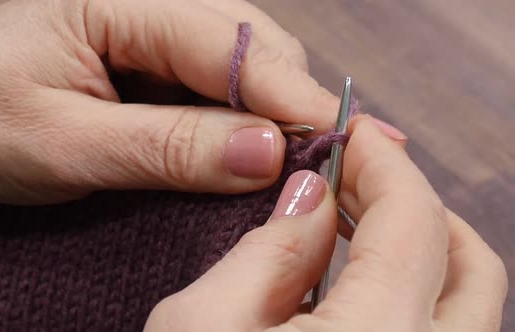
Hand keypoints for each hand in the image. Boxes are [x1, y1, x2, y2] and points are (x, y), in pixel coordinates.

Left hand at [0, 0, 338, 207]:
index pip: (227, 42)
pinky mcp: (148, 72)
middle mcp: (146, 8)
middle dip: (286, 104)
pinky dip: (236, 128)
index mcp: (120, 1)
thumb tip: (267, 153)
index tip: (335, 144)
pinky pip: (211, 93)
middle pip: (249, 46)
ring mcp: (149, 39)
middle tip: (315, 166)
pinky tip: (247, 158)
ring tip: (288, 166)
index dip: (287, 94)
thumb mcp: (65, 143)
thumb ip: (169, 146)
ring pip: (238, 70)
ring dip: (266, 119)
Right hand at [144, 117, 507, 331]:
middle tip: (358, 177)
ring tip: (353, 226)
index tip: (351, 130)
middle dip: (418, 206)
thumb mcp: (202, 326)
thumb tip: (313, 196)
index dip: (384, 162)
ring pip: (466, 312)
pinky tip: (352, 288)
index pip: (414, 221)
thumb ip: (268, 250)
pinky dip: (410, 299)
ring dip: (421, 252)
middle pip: (473, 268)